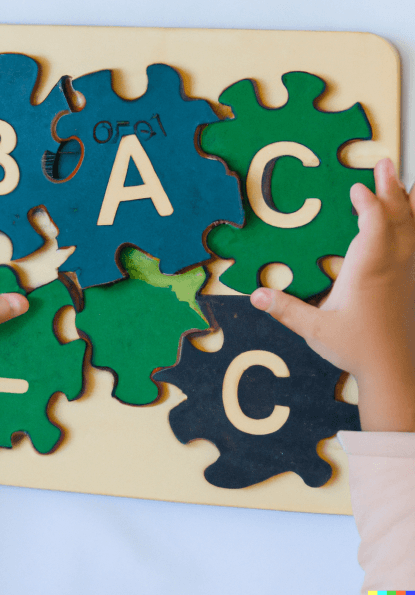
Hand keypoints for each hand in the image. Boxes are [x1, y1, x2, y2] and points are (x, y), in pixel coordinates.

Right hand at [250, 159, 414, 430]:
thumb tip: (256, 295)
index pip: (373, 225)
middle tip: (384, 164)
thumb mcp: (314, 330)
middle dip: (390, 188)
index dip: (367, 202)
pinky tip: (413, 222)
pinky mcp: (411, 282)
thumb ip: (285, 309)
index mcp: (368, 271)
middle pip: (397, 217)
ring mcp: (407, 273)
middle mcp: (392, 266)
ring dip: (408, 203)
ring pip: (413, 228)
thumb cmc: (356, 348)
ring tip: (406, 182)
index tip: (356, 187)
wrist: (393, 369)